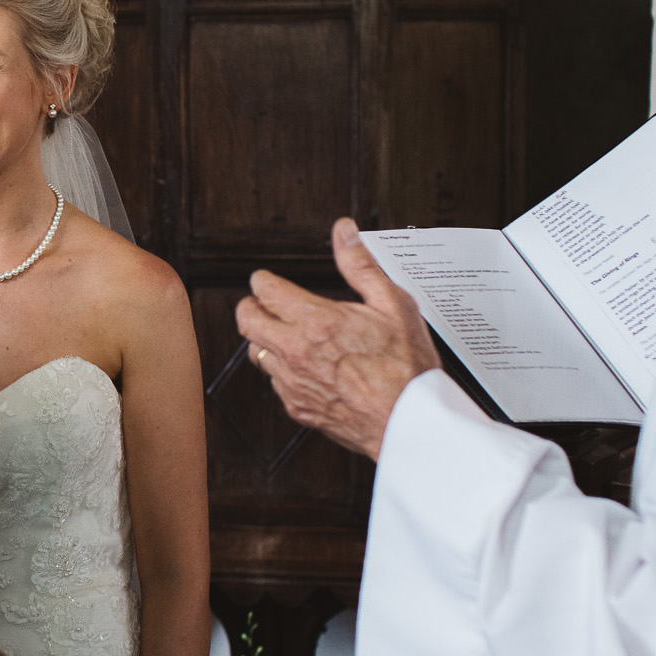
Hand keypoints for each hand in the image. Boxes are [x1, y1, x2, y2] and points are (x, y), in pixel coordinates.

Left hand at [234, 218, 440, 459]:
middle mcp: (296, 352)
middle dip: (252, 306)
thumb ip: (361, 265)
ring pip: (256, 352)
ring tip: (286, 335)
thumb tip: (344, 233)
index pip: (264, 289)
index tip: (268, 280)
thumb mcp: (394, 305)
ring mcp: (293, 382)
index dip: (263, 280)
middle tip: (265, 303)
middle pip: (245, 320)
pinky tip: (303, 366)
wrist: (409, 422)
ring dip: (265, 339)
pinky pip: (273, 382)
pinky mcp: (297, 407)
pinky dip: (281, 370)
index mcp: (316, 321)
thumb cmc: (407, 368)